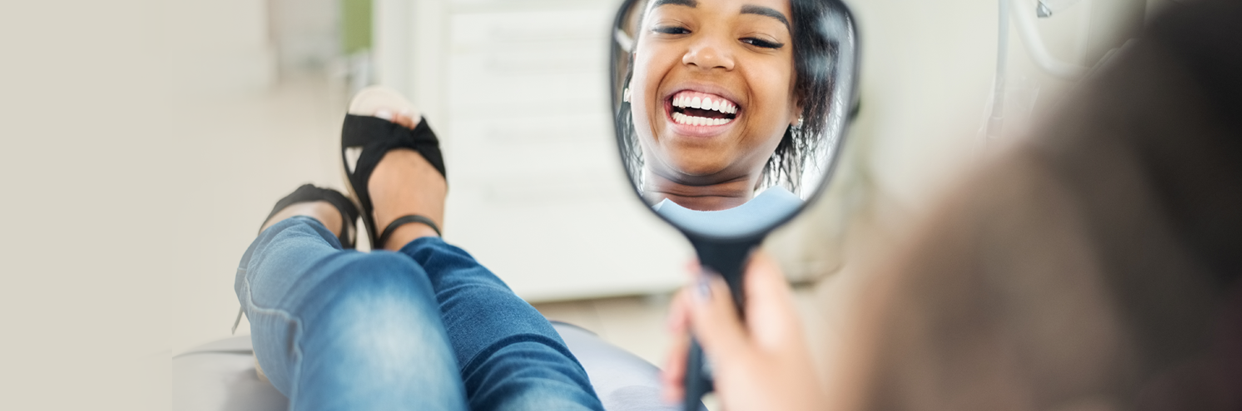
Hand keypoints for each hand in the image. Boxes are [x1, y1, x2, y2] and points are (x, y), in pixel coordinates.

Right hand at [661, 251, 824, 410]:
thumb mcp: (739, 362)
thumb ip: (716, 319)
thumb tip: (701, 281)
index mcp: (775, 314)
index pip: (750, 261)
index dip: (720, 257)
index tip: (689, 270)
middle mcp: (767, 330)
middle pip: (720, 299)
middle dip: (690, 317)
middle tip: (677, 332)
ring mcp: (757, 356)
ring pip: (710, 333)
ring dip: (685, 352)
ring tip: (677, 376)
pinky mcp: (746, 380)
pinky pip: (713, 362)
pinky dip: (694, 373)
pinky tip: (683, 389)